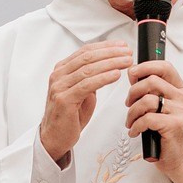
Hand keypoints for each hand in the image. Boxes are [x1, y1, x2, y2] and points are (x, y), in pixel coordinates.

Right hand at [40, 42, 132, 163]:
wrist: (55, 137)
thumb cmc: (69, 116)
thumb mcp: (82, 92)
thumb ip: (91, 78)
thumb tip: (109, 66)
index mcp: (62, 70)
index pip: (86, 51)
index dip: (106, 46)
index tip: (122, 45)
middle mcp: (59, 75)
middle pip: (88, 57)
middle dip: (111, 52)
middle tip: (127, 52)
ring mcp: (59, 87)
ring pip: (88, 69)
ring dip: (111, 63)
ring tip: (126, 62)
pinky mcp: (64, 100)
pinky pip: (87, 85)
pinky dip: (103, 78)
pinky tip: (115, 75)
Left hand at [127, 60, 182, 182]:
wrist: (179, 158)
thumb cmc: (167, 134)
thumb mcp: (161, 108)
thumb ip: (151, 92)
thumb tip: (133, 75)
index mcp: (179, 91)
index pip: (164, 67)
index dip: (145, 66)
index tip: (132, 73)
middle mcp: (182, 99)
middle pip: (151, 81)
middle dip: (133, 92)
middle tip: (128, 104)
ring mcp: (180, 111)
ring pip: (147, 100)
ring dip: (132, 112)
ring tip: (131, 121)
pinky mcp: (174, 125)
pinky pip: (147, 118)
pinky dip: (136, 125)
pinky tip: (135, 131)